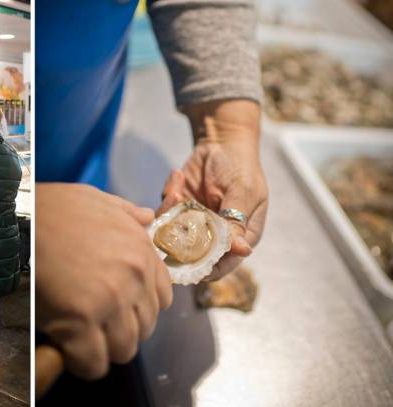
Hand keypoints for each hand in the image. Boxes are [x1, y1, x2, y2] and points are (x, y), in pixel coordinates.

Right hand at [36, 183, 172, 379]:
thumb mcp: (95, 199)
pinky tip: (67, 348)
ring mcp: (109, 300)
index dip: (138, 307)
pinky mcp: (79, 321)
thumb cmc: (49, 209)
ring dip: (103, 348)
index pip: (162, 299)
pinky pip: (94, 363)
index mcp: (140, 250)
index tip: (119, 307)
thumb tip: (146, 217)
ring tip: (80, 335)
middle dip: (121, 329)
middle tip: (94, 322)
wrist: (14, 218)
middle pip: (145, 328)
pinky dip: (81, 363)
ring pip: (124, 350)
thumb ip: (126, 213)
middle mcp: (133, 277)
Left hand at [160, 100, 267, 279]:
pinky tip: (179, 176)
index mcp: (239, 234)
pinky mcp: (178, 207)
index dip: (207, 266)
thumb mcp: (242, 192)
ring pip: (173, 233)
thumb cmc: (239, 166)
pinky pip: (164, 211)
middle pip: (192, 253)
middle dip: (180, 239)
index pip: (223, 263)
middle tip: (176, 217)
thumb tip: (241, 251)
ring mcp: (194, 221)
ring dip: (171, 213)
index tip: (189, 258)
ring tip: (177, 191)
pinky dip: (168, 194)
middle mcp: (214, 233)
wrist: (220, 141)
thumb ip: (237, 221)